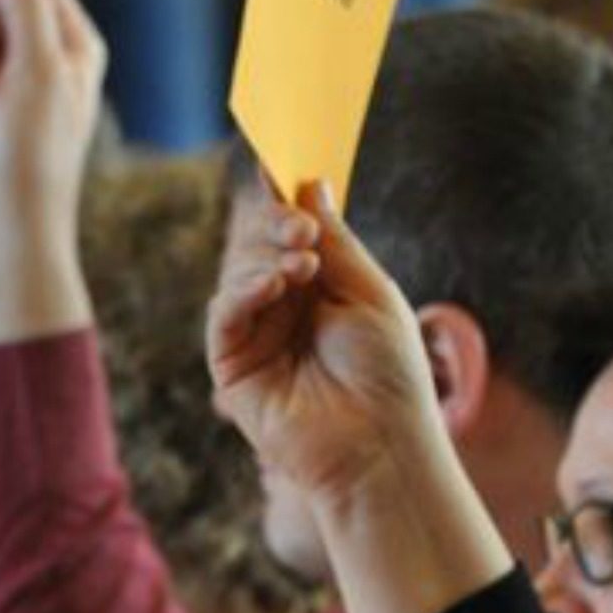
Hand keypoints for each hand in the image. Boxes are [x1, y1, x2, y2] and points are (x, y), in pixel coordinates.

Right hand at [208, 181, 431, 497]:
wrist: (381, 446)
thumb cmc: (389, 374)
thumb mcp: (370, 292)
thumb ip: (335, 239)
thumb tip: (310, 183)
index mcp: (322, 289)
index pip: (292, 235)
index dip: (283, 201)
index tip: (277, 166)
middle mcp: (286, 309)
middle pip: (260, 247)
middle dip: (276, 227)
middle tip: (303, 229)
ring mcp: (259, 336)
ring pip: (238, 274)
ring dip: (266, 257)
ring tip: (304, 263)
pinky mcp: (234, 366)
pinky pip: (224, 316)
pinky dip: (243, 291)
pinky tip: (274, 285)